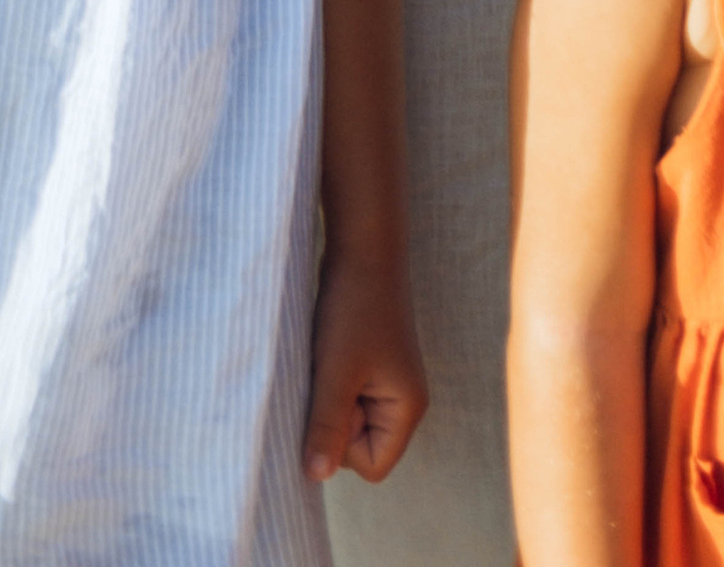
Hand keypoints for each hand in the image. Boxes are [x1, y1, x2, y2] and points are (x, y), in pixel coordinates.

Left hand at [303, 247, 426, 486]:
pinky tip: (326, 349)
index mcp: (407, 409)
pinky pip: (343, 394)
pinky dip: (328, 379)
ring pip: (346, 418)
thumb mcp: (336, 370)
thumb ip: (327, 425)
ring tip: (326, 357)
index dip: (343, 442)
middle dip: (334, 417)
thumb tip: (316, 477)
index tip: (336, 395)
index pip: (371, 467)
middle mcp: (402, 401)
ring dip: (327, 395)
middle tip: (329, 372)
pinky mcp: (370, 365)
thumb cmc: (353, 307)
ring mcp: (387, 383)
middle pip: (358, 446)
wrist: (362, 245)